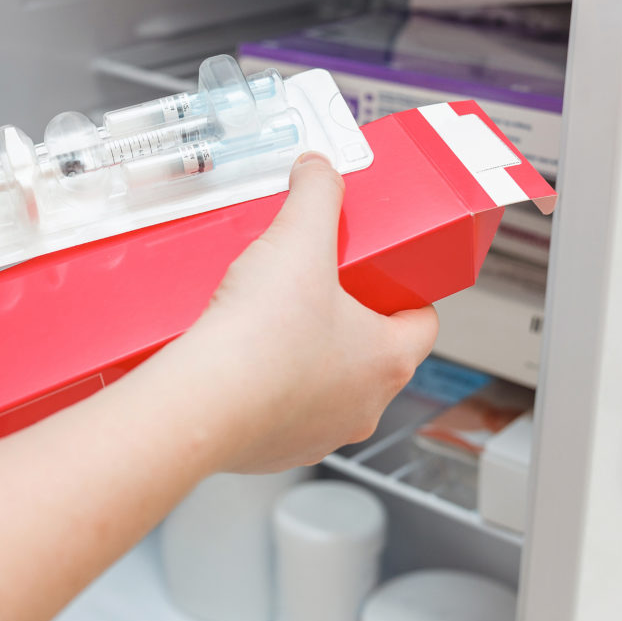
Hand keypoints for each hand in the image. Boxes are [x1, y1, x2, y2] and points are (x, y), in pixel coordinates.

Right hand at [164, 152, 438, 472]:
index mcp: (388, 360)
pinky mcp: (273, 450)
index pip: (422, 324)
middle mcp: (363, 406)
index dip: (402, 294)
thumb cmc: (260, 336)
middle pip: (371, 355)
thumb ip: (315, 194)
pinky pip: (279, 414)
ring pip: (325, 389)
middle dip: (344, 321)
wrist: (199, 403)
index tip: (377, 277)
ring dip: (305, 359)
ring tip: (267, 322)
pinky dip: (264, 389)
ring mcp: (319, 434)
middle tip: (312, 288)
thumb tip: (318, 169)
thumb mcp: (298, 240)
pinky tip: (237, 360)